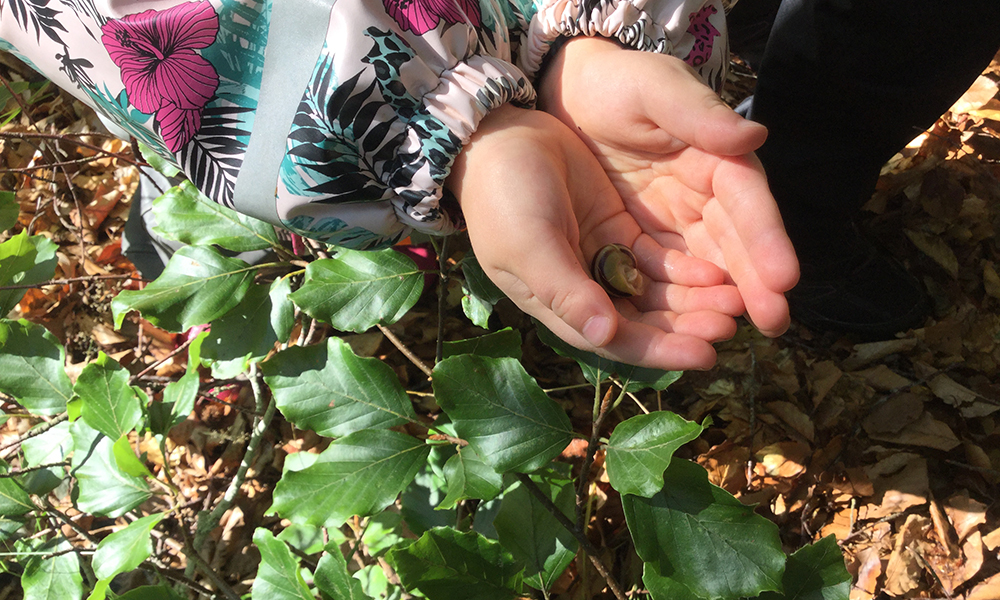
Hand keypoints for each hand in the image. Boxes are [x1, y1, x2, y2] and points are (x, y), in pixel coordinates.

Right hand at [449, 104, 748, 369]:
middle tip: (731, 323)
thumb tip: (604, 336)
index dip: (661, 350)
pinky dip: (683, 267)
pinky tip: (715, 268)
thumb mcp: (529, 245)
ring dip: (691, 300)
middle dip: (686, 326)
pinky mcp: (614, 230)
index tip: (707, 355)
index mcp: (557, 303)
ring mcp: (598, 259)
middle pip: (643, 322)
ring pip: (653, 293)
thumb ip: (566, 291)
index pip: (616, 340)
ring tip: (733, 300)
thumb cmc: (502, 195)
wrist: (496, 137)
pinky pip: (654, 259)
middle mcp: (582, 289)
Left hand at [538, 37, 799, 336]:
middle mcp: (705, 193)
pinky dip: (680, 299)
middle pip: (736, 243)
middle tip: (774, 322)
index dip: (767, 238)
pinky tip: (689, 325)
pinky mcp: (646, 238)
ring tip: (731, 333)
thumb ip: (697, 113)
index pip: (748, 200)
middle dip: (756, 284)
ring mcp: (677, 220)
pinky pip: (666, 274)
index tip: (784, 276)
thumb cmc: (617, 82)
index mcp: (717, 155)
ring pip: (707, 267)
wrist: (570, 94)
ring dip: (720, 300)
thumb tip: (752, 137)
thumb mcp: (655, 88)